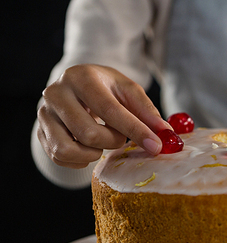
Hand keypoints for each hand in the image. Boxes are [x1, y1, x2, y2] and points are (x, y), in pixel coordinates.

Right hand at [37, 64, 171, 168]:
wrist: (77, 87)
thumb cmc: (107, 89)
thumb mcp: (128, 91)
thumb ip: (147, 111)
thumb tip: (165, 133)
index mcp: (81, 78)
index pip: (110, 110)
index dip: (136, 131)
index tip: (156, 146)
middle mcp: (56, 93)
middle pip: (88, 133)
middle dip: (113, 141)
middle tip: (119, 136)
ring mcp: (44, 114)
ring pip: (68, 149)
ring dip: (93, 153)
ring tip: (102, 141)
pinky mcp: (39, 132)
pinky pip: (59, 158)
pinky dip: (79, 160)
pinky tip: (88, 147)